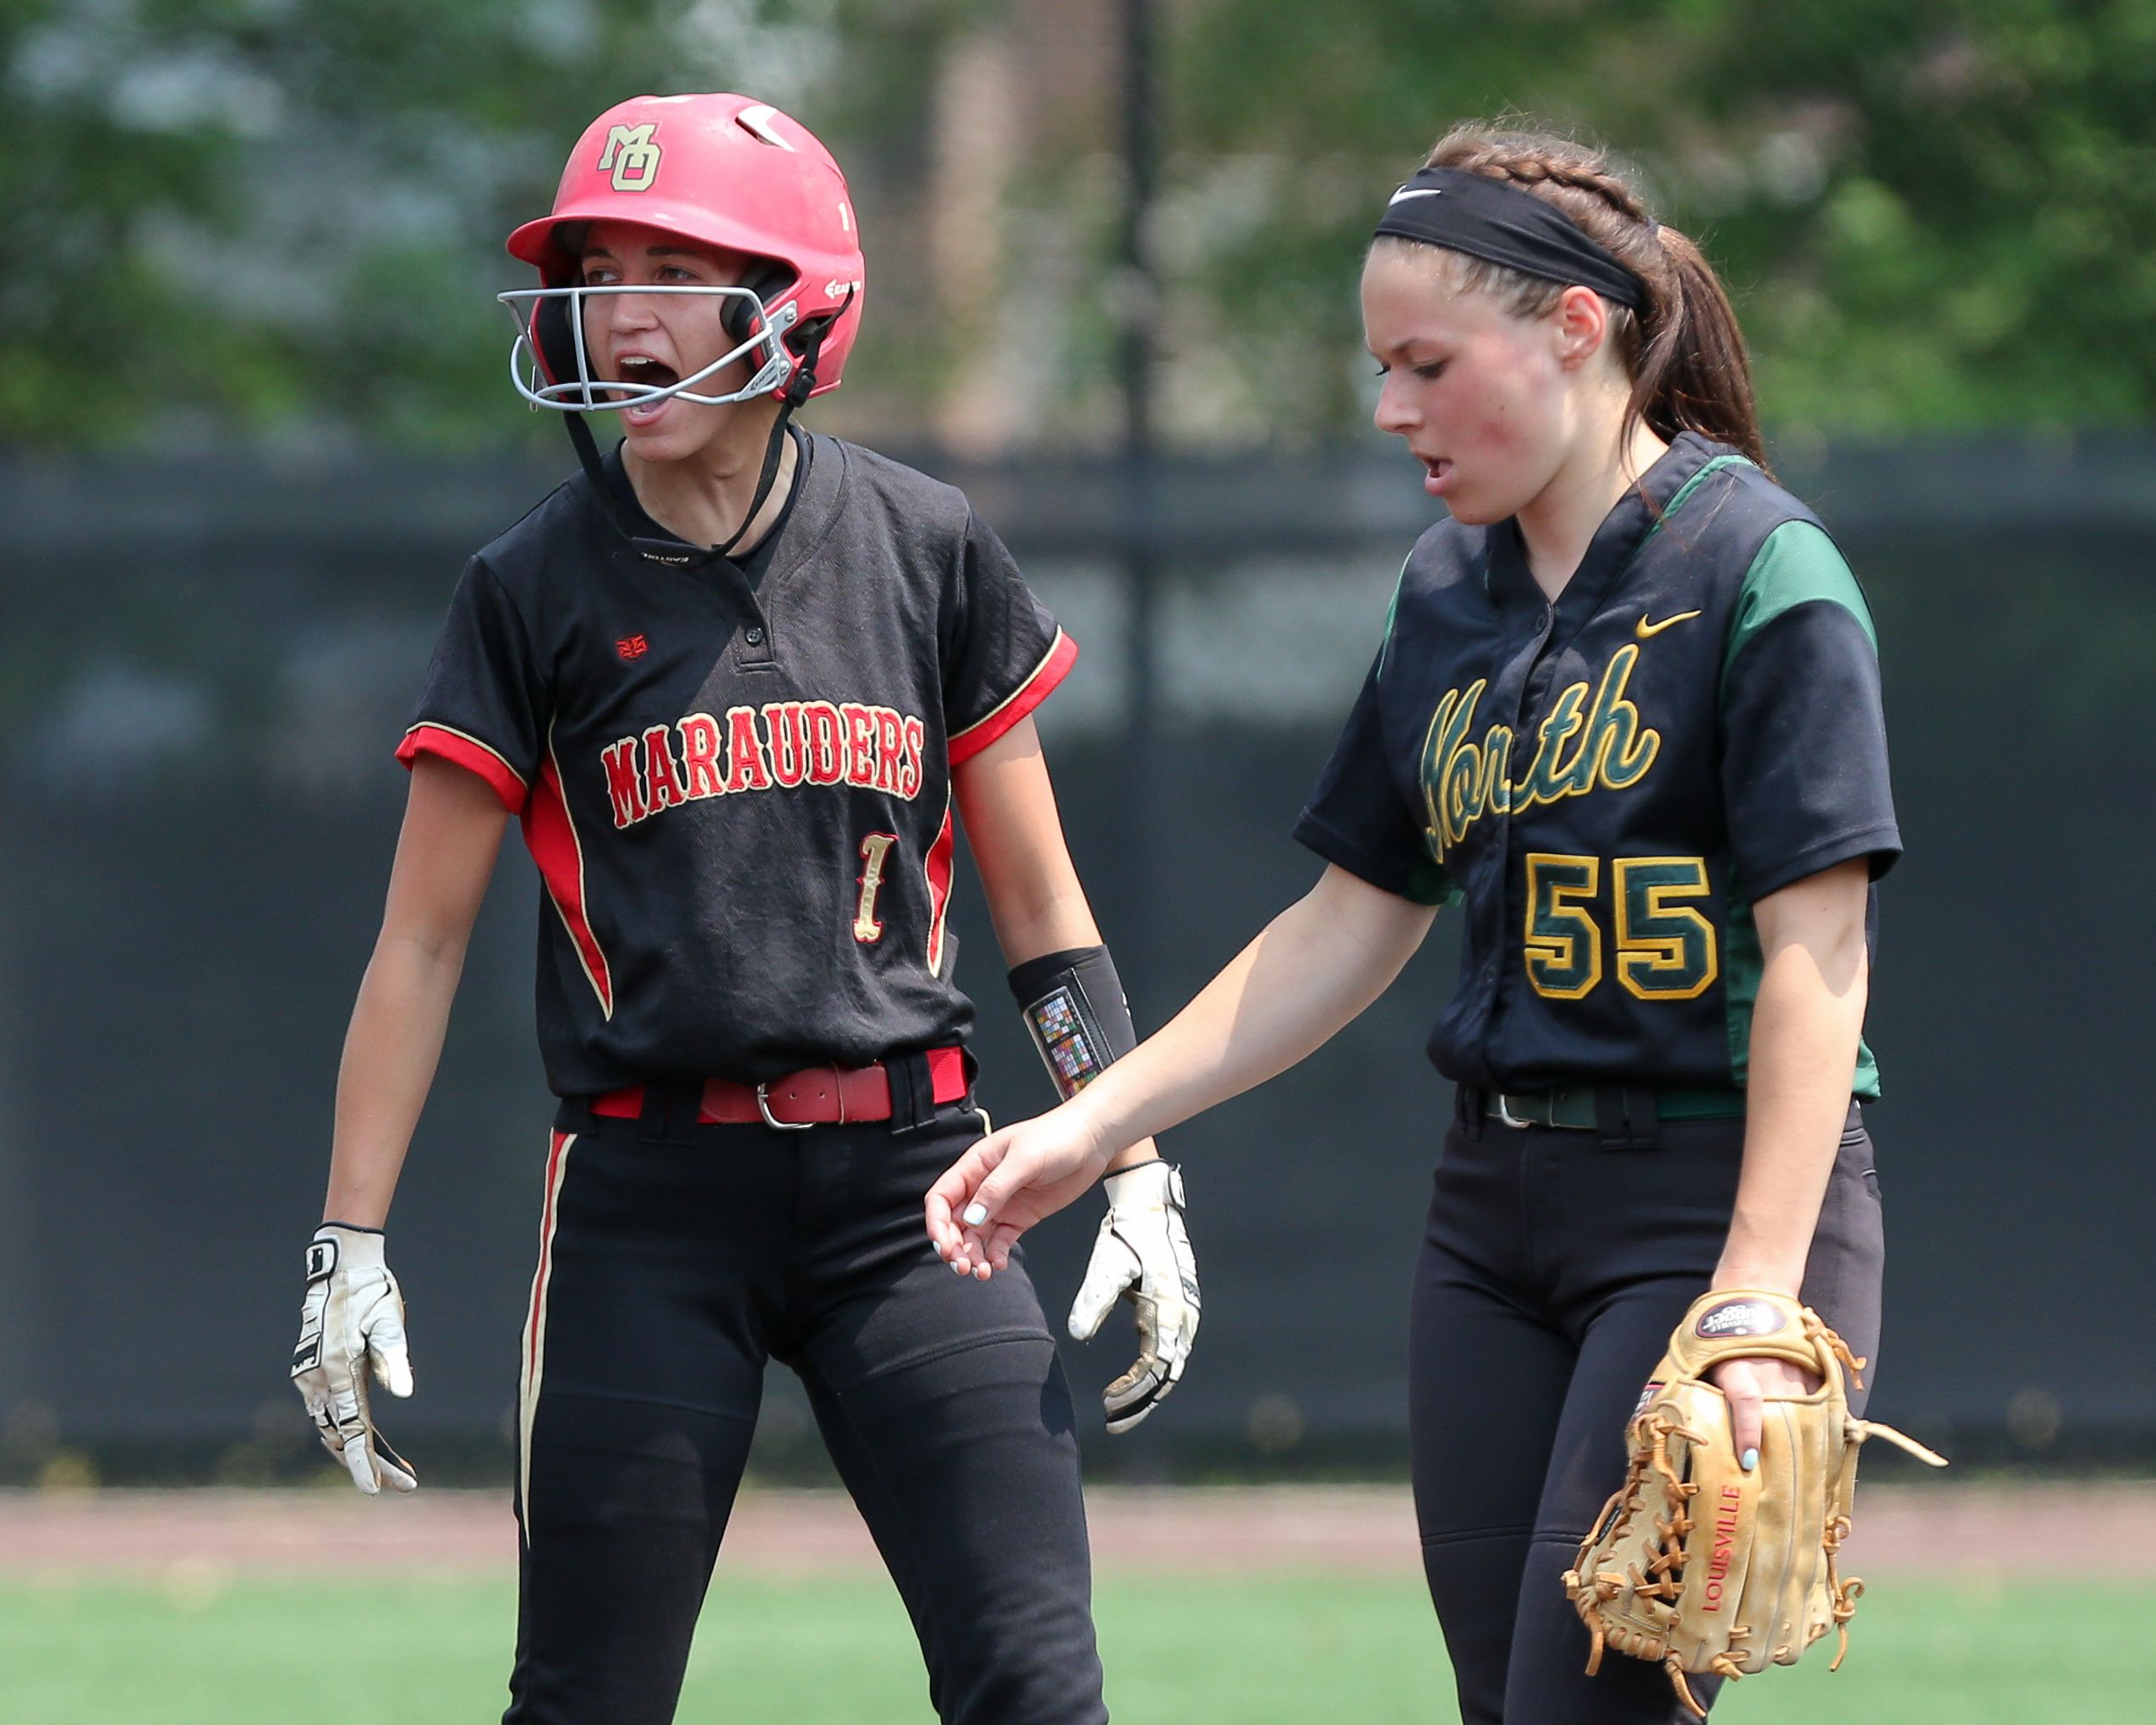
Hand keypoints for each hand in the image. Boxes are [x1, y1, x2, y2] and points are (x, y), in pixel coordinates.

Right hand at [290, 1224, 417, 1494]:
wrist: (340, 1266)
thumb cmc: (371, 1292)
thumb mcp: (390, 1321)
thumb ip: (394, 1357)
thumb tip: (406, 1393)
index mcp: (338, 1370)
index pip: (352, 1428)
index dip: (364, 1462)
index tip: (375, 1489)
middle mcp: (317, 1379)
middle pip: (342, 1435)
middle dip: (370, 1464)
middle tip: (405, 1485)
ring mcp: (310, 1377)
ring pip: (332, 1427)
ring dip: (358, 1450)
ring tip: (397, 1471)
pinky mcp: (313, 1372)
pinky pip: (329, 1412)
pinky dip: (348, 1430)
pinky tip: (371, 1441)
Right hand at [926, 1101, 1116, 1277]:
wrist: (1090, 1141)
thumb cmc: (1056, 1137)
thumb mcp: (1024, 1160)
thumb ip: (996, 1188)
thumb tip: (972, 1218)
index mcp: (975, 1166)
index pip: (941, 1197)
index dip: (937, 1223)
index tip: (945, 1245)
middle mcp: (983, 1187)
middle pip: (955, 1222)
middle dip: (954, 1246)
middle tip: (963, 1266)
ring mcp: (1001, 1204)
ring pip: (976, 1236)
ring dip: (974, 1256)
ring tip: (982, 1272)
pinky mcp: (1020, 1217)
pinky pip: (1000, 1241)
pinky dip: (996, 1255)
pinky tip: (999, 1264)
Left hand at [1067, 1160, 1200, 1432]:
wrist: (1150, 1205)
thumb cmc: (1127, 1235)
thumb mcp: (1108, 1266)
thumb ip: (1093, 1301)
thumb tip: (1077, 1336)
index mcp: (1170, 1311)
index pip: (1155, 1369)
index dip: (1132, 1393)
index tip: (1106, 1404)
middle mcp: (1185, 1317)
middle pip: (1167, 1375)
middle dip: (1141, 1401)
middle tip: (1112, 1420)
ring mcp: (1187, 1313)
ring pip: (1172, 1364)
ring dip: (1148, 1387)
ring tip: (1120, 1405)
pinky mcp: (1181, 1307)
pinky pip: (1171, 1348)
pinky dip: (1152, 1367)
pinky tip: (1131, 1372)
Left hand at [1708, 1354, 1821, 1469]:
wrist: (1744, 1308)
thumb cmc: (1719, 1345)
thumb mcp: (1706, 1366)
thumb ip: (1707, 1393)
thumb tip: (1697, 1427)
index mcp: (1737, 1370)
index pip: (1745, 1401)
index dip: (1747, 1433)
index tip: (1749, 1461)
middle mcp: (1768, 1370)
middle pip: (1781, 1413)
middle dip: (1781, 1446)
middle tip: (1781, 1477)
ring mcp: (1792, 1368)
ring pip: (1803, 1409)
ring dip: (1801, 1435)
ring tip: (1803, 1464)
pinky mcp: (1808, 1366)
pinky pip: (1817, 1398)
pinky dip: (1818, 1417)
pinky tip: (1818, 1437)